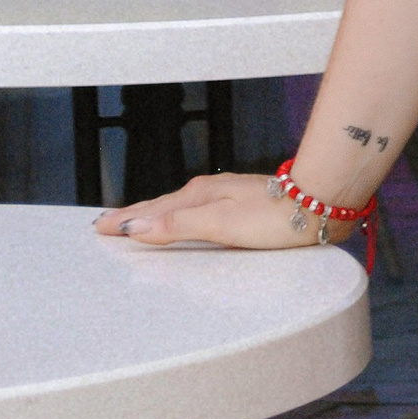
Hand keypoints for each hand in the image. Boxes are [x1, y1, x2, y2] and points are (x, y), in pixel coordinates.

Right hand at [94, 171, 363, 251]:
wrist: (318, 204)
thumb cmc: (273, 218)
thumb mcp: (220, 224)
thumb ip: (177, 226)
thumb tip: (136, 225)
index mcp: (199, 196)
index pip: (151, 211)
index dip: (125, 220)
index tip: (99, 226)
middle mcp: (209, 191)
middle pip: (161, 206)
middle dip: (134, 215)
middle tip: (106, 223)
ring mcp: (225, 196)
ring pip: (179, 206)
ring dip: (155, 214)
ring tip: (136, 222)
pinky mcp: (241, 204)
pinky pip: (196, 210)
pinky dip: (178, 217)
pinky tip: (184, 221)